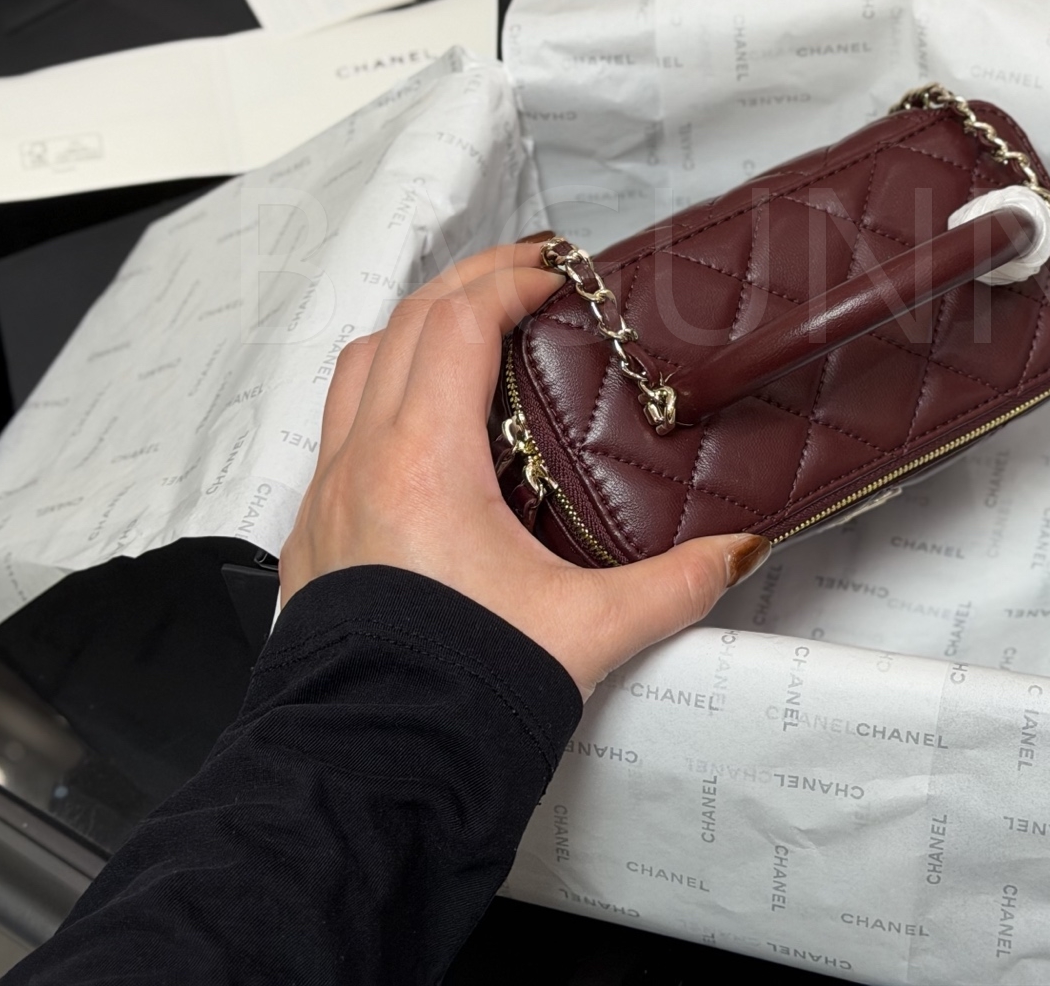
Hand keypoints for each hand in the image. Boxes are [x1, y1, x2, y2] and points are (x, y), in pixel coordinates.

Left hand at [277, 241, 771, 696]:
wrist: (372, 776)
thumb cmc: (456, 695)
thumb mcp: (586, 631)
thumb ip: (672, 585)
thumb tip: (735, 553)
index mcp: (422, 463)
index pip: (459, 323)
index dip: (509, 280)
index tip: (556, 272)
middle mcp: (361, 464)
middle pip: (404, 324)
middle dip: (466, 286)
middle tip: (525, 278)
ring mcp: (327, 498)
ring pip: (357, 369)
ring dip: (414, 333)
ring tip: (472, 334)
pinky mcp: (314, 538)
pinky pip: (337, 429)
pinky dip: (382, 395)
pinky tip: (427, 431)